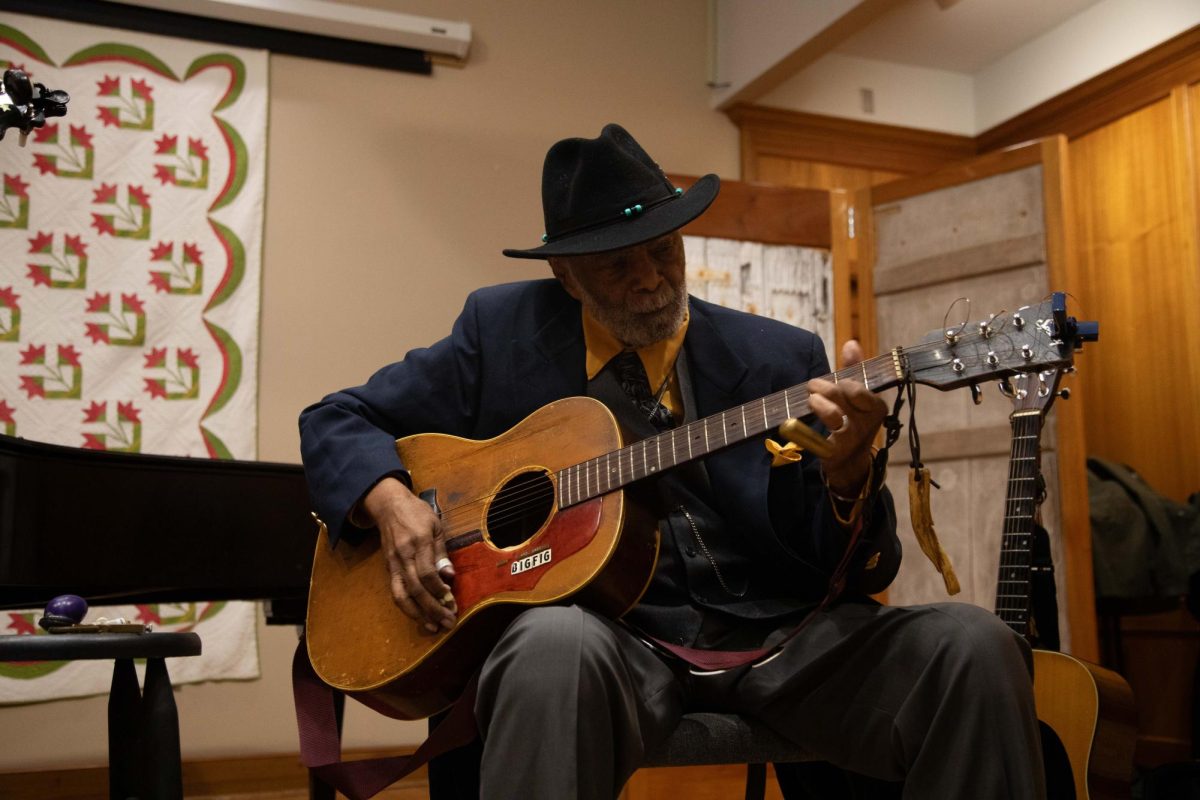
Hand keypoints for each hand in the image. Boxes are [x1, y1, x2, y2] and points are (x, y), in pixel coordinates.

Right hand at [362, 477, 456, 632]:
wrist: (389, 506)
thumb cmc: (417, 513)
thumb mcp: (436, 525)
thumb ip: (442, 552)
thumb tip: (449, 576)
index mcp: (418, 542)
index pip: (427, 573)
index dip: (439, 591)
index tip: (452, 602)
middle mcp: (403, 555)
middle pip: (416, 589)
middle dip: (433, 609)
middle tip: (448, 622)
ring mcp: (393, 563)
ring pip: (402, 595)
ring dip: (418, 614)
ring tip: (433, 627)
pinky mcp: (388, 568)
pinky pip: (396, 592)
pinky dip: (407, 607)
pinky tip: (420, 616)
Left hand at [808, 339, 885, 495]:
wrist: (851, 461)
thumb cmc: (853, 421)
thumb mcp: (858, 395)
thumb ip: (855, 370)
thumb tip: (851, 343)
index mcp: (876, 406)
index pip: (857, 386)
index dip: (840, 381)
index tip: (829, 382)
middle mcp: (868, 423)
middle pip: (840, 395)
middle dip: (821, 387)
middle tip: (811, 388)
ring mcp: (853, 439)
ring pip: (832, 415)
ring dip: (816, 404)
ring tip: (810, 402)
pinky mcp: (836, 453)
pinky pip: (817, 440)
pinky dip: (803, 432)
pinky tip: (794, 426)